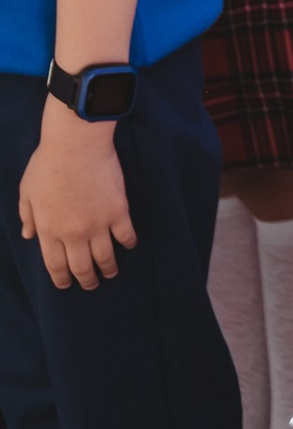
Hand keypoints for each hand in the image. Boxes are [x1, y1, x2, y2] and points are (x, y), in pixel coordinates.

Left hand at [20, 108, 135, 290]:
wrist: (76, 143)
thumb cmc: (48, 163)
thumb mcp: (27, 191)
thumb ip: (27, 216)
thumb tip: (28, 235)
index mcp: (49, 230)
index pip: (55, 265)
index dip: (61, 278)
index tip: (66, 284)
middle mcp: (73, 233)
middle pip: (81, 267)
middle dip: (86, 280)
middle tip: (91, 285)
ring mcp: (97, 224)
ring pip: (104, 257)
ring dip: (108, 269)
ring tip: (111, 272)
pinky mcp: (117, 211)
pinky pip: (125, 235)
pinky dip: (128, 243)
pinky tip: (129, 245)